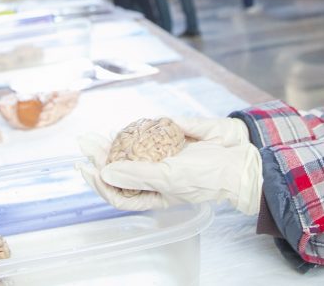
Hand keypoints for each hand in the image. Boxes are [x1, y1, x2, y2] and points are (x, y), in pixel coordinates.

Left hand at [77, 117, 261, 214]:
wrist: (239, 157)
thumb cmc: (207, 176)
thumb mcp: (168, 178)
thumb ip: (136, 175)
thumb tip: (104, 172)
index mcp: (154, 194)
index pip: (119, 194)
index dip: (100, 183)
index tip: (85, 167)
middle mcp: (155, 177)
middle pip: (121, 170)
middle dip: (101, 158)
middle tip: (85, 143)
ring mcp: (163, 158)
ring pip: (130, 153)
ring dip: (112, 145)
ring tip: (96, 135)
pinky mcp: (172, 139)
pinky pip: (148, 137)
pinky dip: (135, 132)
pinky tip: (125, 129)